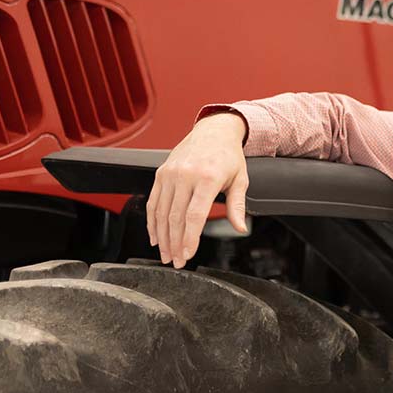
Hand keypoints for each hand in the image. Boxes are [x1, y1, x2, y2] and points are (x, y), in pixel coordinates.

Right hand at [147, 112, 248, 268]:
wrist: (214, 130)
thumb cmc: (229, 155)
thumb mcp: (240, 179)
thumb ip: (238, 205)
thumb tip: (239, 228)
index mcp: (206, 177)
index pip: (194, 215)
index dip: (189, 238)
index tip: (188, 254)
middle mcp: (185, 175)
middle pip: (175, 217)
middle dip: (175, 243)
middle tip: (177, 261)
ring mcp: (170, 174)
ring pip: (162, 212)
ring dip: (162, 237)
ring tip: (166, 255)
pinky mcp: (161, 173)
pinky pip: (153, 202)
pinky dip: (152, 222)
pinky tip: (155, 237)